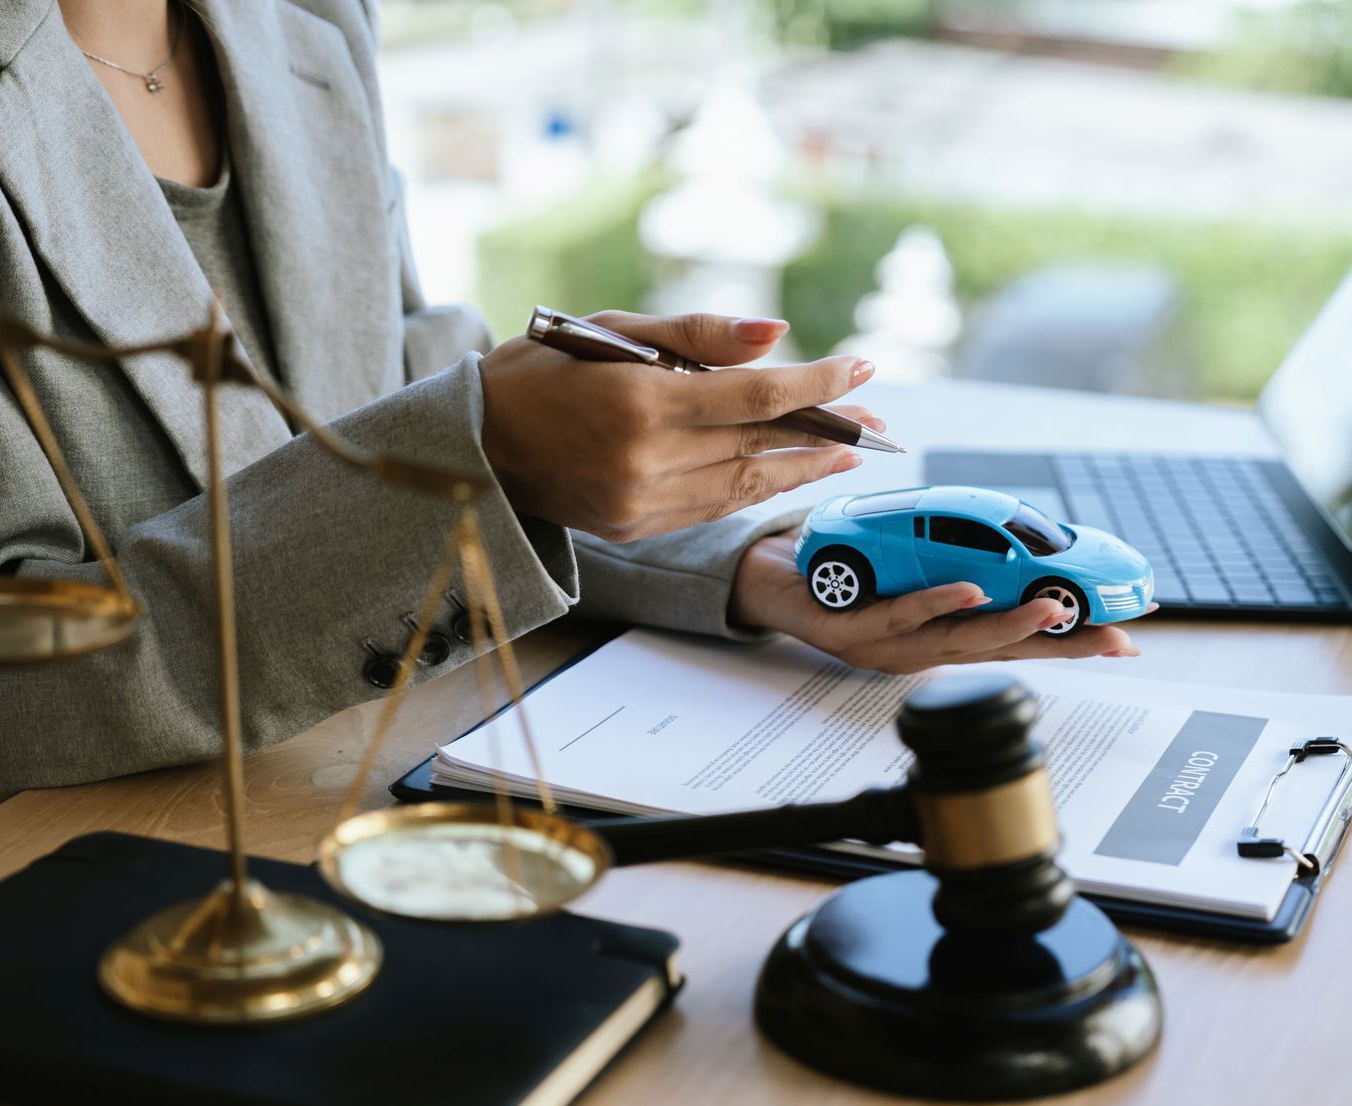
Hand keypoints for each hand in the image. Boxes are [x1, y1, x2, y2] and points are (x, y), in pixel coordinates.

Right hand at [478, 312, 877, 541]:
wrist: (473, 445)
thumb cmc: (541, 371)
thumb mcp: (612, 330)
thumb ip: (697, 335)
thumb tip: (776, 335)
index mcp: (642, 402)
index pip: (757, 396)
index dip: (819, 383)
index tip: (864, 369)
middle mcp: (647, 460)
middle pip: (763, 445)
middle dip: (828, 429)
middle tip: (878, 419)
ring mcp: (642, 503)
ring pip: (747, 487)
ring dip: (805, 469)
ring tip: (849, 452)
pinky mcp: (635, 529)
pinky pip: (714, 508)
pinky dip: (756, 489)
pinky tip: (788, 473)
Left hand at [729, 533, 1144, 673]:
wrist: (769, 580)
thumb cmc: (847, 572)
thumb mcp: (915, 564)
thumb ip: (963, 561)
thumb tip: (1019, 536)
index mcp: (942, 635)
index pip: (1019, 641)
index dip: (1072, 641)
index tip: (1126, 638)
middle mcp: (920, 648)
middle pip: (1003, 650)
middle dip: (1062, 643)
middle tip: (1112, 636)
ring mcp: (886, 643)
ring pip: (958, 640)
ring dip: (1010, 625)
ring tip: (1054, 613)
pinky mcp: (849, 627)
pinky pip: (900, 615)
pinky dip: (938, 603)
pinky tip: (969, 593)